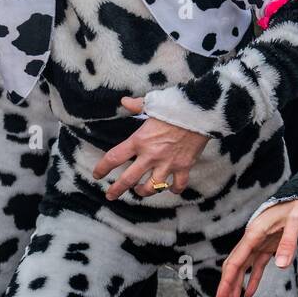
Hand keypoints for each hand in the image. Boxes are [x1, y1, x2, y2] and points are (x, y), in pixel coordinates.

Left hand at [92, 96, 209, 200]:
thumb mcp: (153, 103)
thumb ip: (137, 105)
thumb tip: (125, 101)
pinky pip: (178, 184)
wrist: (200, 112)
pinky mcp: (184, 166)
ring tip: (141, 190)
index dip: (103, 168)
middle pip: (128, 179)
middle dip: (116, 189)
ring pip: (152, 187)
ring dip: (144, 191)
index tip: (97, 175)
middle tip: (110, 195)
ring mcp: (168, 163)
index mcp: (139, 140)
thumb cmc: (175, 106)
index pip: (114, 157)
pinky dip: (174, 188)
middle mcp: (151, 155)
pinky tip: (171, 188)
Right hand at [215, 198, 297, 296]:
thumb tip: (281, 265)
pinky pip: (257, 266)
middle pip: (235, 266)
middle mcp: (253, 239)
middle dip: (227, 287)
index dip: (226, 282)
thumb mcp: (297, 221)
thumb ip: (288, 242)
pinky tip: (249, 294)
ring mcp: (260, 243)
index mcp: (254, 233)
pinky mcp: (269, 246)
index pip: (235, 261)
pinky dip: (252, 280)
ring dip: (237, 286)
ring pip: (243, 268)